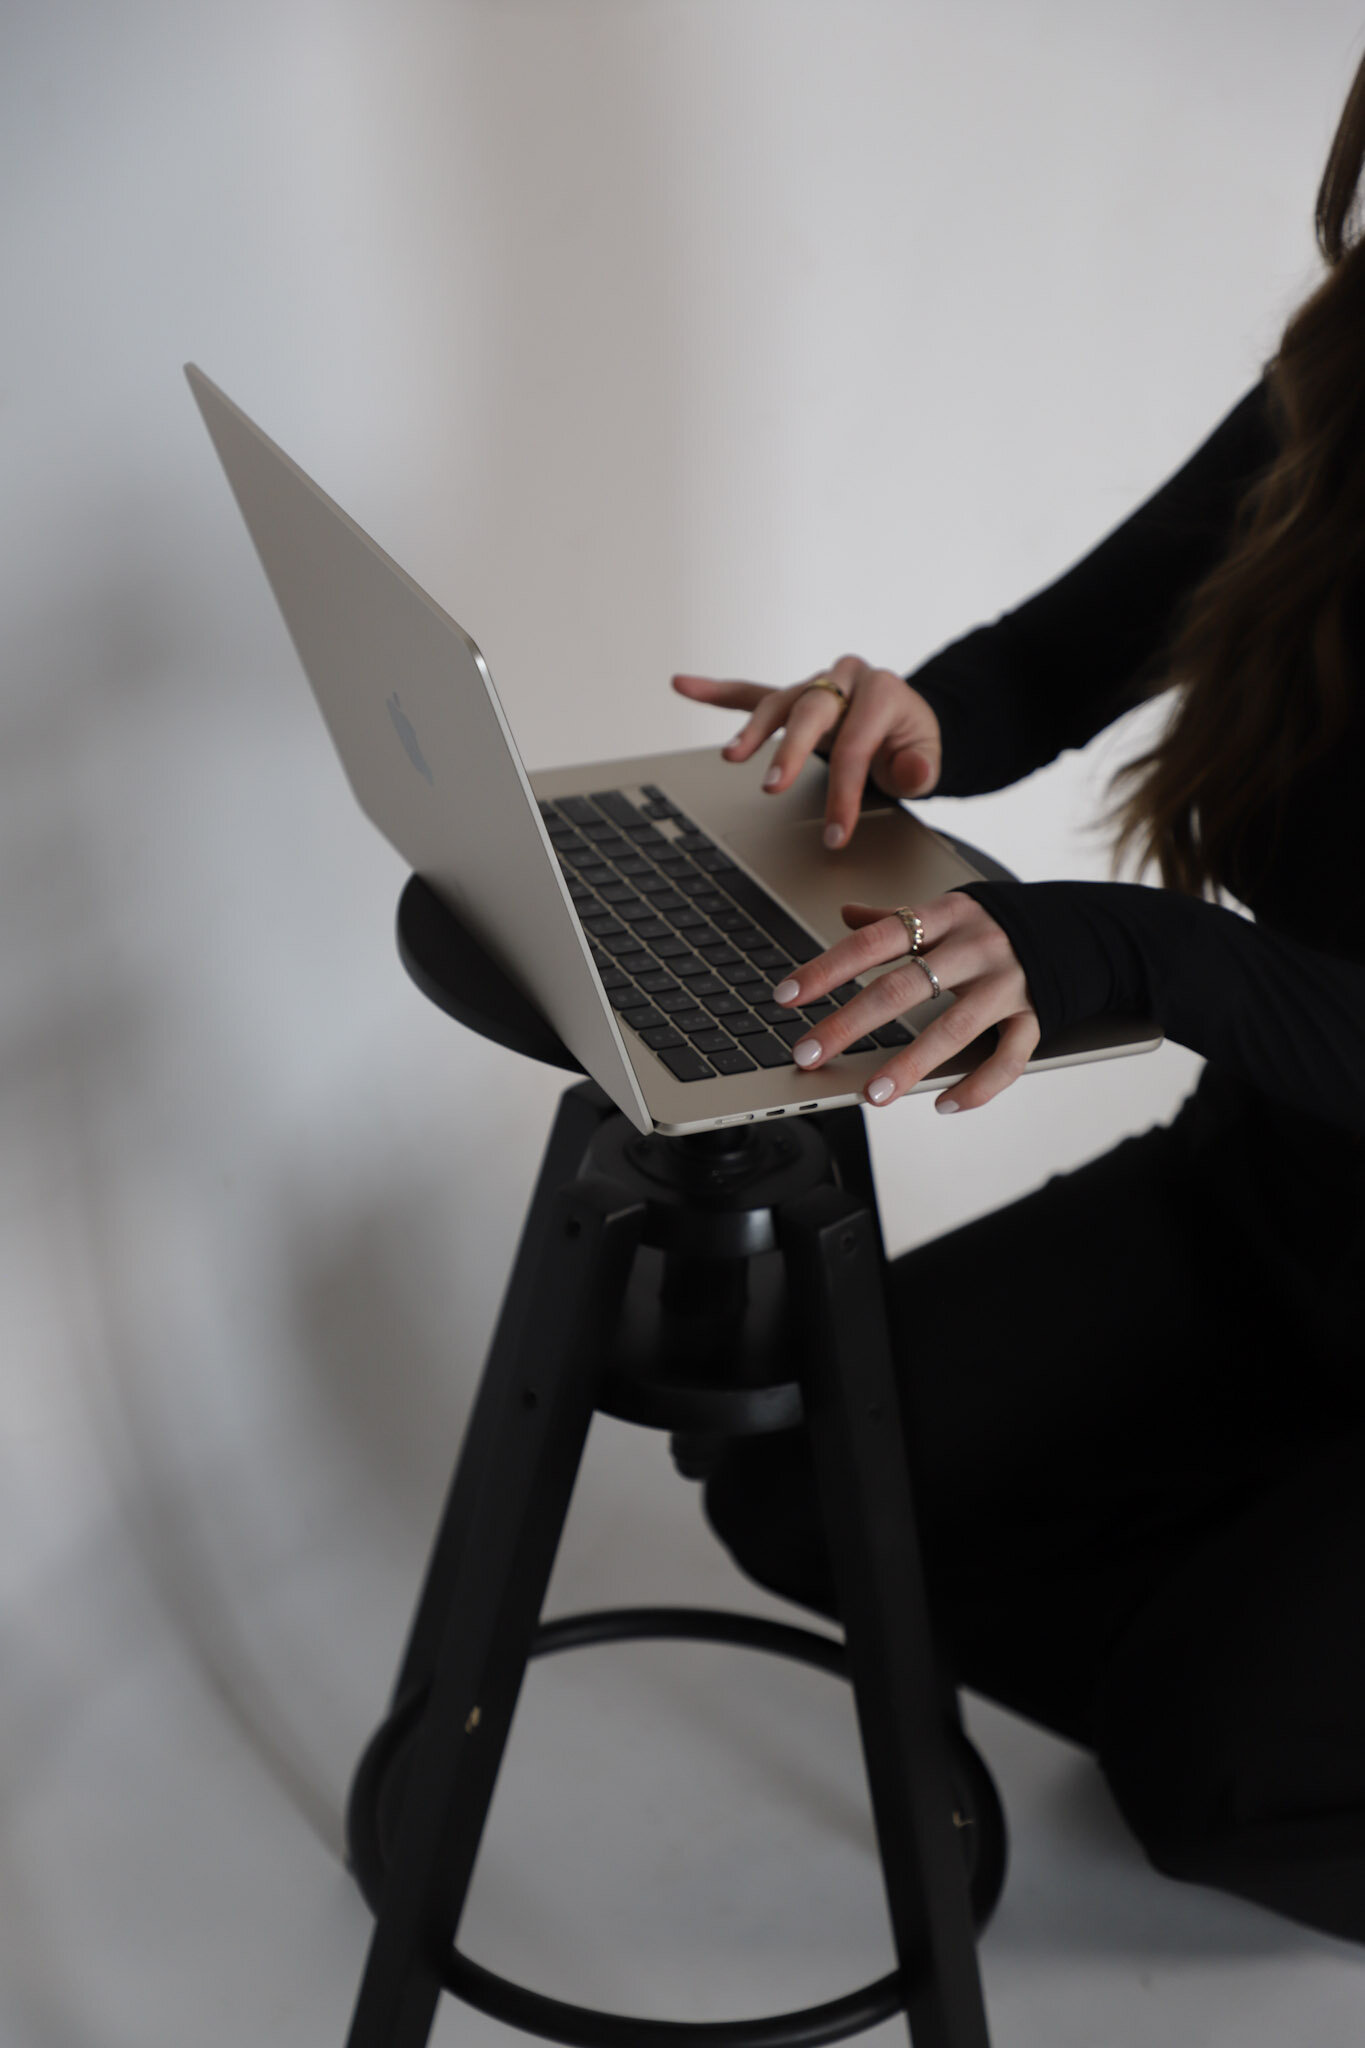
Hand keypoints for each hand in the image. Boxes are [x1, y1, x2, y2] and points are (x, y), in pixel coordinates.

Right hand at [671, 655, 941, 848]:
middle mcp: (847, 678)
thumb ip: (920, 766)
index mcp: (884, 692)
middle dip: (790, 751)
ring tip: (732, 756)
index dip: (845, 793)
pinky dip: (717, 692)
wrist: (906, 721)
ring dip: (753, 730)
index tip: (836, 834)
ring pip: (780, 702)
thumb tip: (911, 771)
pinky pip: (751, 692)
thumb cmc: (911, 743)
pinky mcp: (795, 695)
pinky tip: (683, 685)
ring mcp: (817, 683)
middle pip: (812, 711)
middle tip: (772, 787)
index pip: (857, 745)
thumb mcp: (928, 759)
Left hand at [770, 894, 1040, 1112]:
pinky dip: (977, 1086)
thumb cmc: (995, 927)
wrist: (1079, 929)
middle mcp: (974, 948)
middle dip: (850, 1024)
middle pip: (903, 987)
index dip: (827, 968)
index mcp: (944, 917)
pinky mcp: (1037, 1017)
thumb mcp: (946, 912)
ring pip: (954, 1028)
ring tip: (871, 1096)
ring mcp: (1007, 984)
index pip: (874, 940)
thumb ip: (898, 917)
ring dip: (909, 1065)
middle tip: (808, 1054)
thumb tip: (846, 913)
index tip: (787, 997)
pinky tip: (942, 1104)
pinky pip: (1009, 1058)